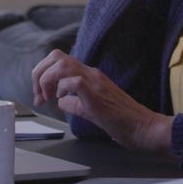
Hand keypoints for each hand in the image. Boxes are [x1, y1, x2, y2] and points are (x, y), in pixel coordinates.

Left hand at [31, 49, 173, 156]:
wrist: (144, 128)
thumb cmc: (123, 121)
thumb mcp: (92, 110)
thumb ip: (75, 103)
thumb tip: (62, 101)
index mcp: (90, 76)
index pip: (59, 60)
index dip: (43, 74)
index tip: (39, 95)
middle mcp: (92, 74)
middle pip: (56, 56)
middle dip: (39, 73)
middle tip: (38, 94)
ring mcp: (96, 82)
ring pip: (62, 64)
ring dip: (47, 80)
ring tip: (47, 98)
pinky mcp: (98, 96)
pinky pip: (74, 82)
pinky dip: (62, 89)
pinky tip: (62, 100)